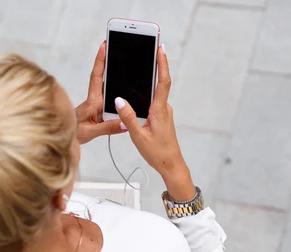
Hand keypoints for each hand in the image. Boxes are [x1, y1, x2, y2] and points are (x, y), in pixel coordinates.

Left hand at [75, 41, 126, 144]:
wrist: (61, 141)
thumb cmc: (71, 135)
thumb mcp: (90, 132)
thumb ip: (108, 127)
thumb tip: (125, 122)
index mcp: (92, 102)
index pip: (96, 77)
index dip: (100, 61)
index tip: (105, 46)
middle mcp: (94, 101)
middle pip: (104, 79)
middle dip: (111, 64)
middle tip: (120, 48)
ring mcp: (96, 107)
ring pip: (108, 91)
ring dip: (117, 82)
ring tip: (130, 71)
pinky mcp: (97, 114)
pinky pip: (110, 103)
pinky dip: (118, 99)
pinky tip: (126, 101)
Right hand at [114, 45, 194, 200]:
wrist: (171, 164)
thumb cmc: (157, 152)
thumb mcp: (138, 136)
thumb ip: (128, 117)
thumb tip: (119, 100)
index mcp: (159, 110)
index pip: (162, 82)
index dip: (162, 64)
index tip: (160, 49)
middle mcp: (164, 108)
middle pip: (160, 83)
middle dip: (155, 66)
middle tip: (149, 50)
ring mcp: (164, 113)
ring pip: (155, 94)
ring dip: (149, 82)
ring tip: (140, 68)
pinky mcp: (162, 117)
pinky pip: (154, 102)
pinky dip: (147, 95)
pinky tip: (137, 96)